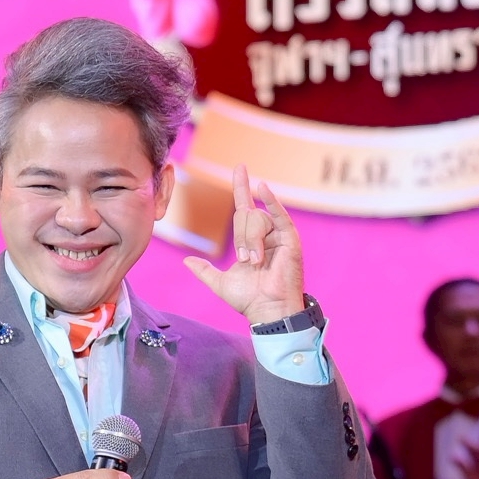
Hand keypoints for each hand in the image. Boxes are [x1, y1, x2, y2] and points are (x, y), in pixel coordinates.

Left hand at [183, 168, 306, 324]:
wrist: (267, 310)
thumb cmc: (249, 299)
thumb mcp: (219, 282)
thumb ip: (204, 270)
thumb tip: (187, 261)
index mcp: (251, 239)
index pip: (244, 206)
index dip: (241, 186)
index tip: (239, 167)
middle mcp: (266, 233)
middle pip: (245, 216)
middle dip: (240, 238)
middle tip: (246, 262)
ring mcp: (279, 235)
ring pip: (256, 219)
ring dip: (251, 241)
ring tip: (256, 262)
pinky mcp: (291, 239)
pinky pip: (278, 214)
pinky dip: (271, 200)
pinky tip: (262, 187)